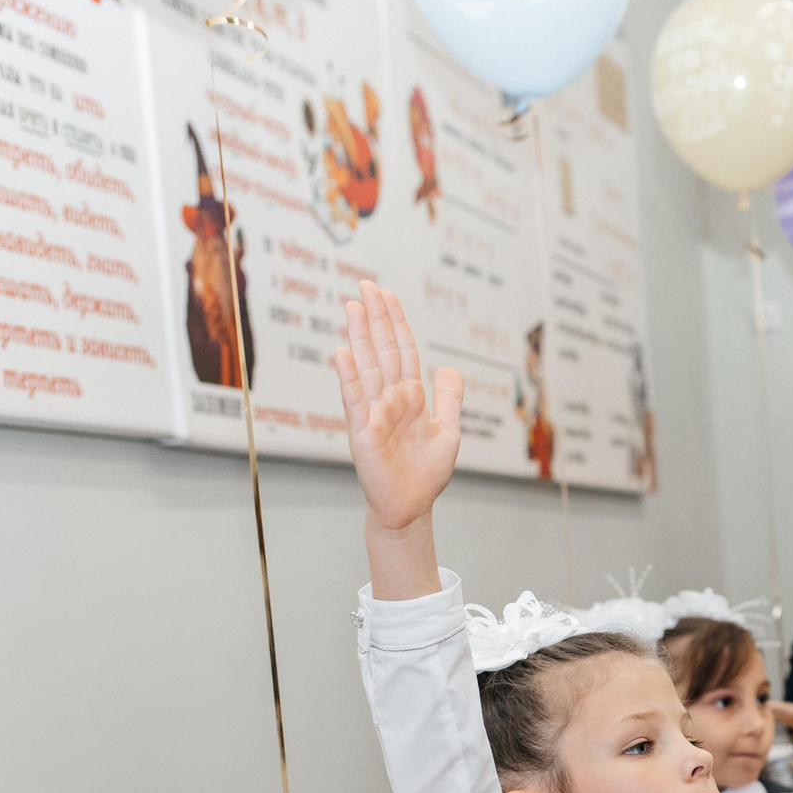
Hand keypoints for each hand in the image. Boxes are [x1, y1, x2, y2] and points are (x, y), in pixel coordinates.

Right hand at [331, 283, 463, 592]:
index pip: (402, 350)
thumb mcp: (449, 432)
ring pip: (367, 367)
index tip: (386, 294)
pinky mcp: (362, 432)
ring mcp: (374, 412)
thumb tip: (450, 367)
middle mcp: (389, 398)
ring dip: (360, 337)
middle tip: (365, 286)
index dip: (396, 323)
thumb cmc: (426, 473)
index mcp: (411, 396)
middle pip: (382, 350)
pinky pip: (355, 399)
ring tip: (353, 307)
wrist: (411, 506)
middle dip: (375, 318)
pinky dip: (349, 377)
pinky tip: (343, 353)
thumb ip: (450, 399)